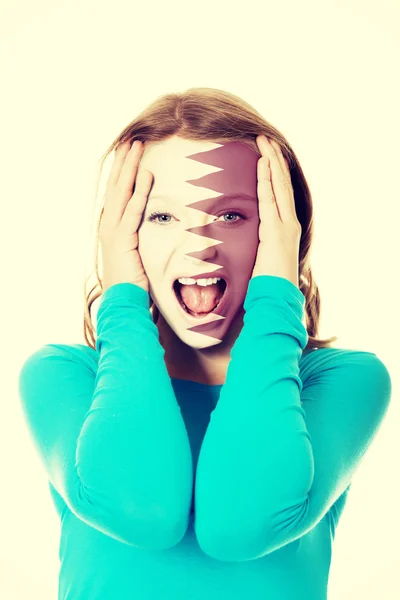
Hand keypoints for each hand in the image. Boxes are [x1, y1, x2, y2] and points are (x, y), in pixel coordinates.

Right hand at [100, 140, 152, 293]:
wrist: (123, 302)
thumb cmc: (133, 282)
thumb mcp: (136, 254)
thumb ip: (140, 236)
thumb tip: (152, 226)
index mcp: (112, 227)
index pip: (117, 192)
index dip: (123, 171)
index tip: (130, 152)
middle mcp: (109, 225)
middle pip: (116, 186)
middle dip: (124, 161)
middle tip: (132, 139)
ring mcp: (113, 232)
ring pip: (122, 192)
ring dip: (130, 168)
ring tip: (137, 146)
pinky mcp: (122, 241)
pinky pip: (133, 212)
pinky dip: (139, 192)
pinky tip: (146, 175)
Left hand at [251, 135, 300, 287]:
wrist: (276, 299)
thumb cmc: (268, 283)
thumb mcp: (262, 259)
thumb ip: (259, 245)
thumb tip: (248, 242)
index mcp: (285, 228)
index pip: (280, 193)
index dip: (273, 172)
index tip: (265, 154)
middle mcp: (289, 222)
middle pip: (281, 183)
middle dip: (273, 159)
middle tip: (263, 138)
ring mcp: (285, 225)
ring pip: (279, 186)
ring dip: (271, 161)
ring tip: (264, 141)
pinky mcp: (277, 230)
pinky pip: (271, 198)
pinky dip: (267, 179)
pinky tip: (263, 162)